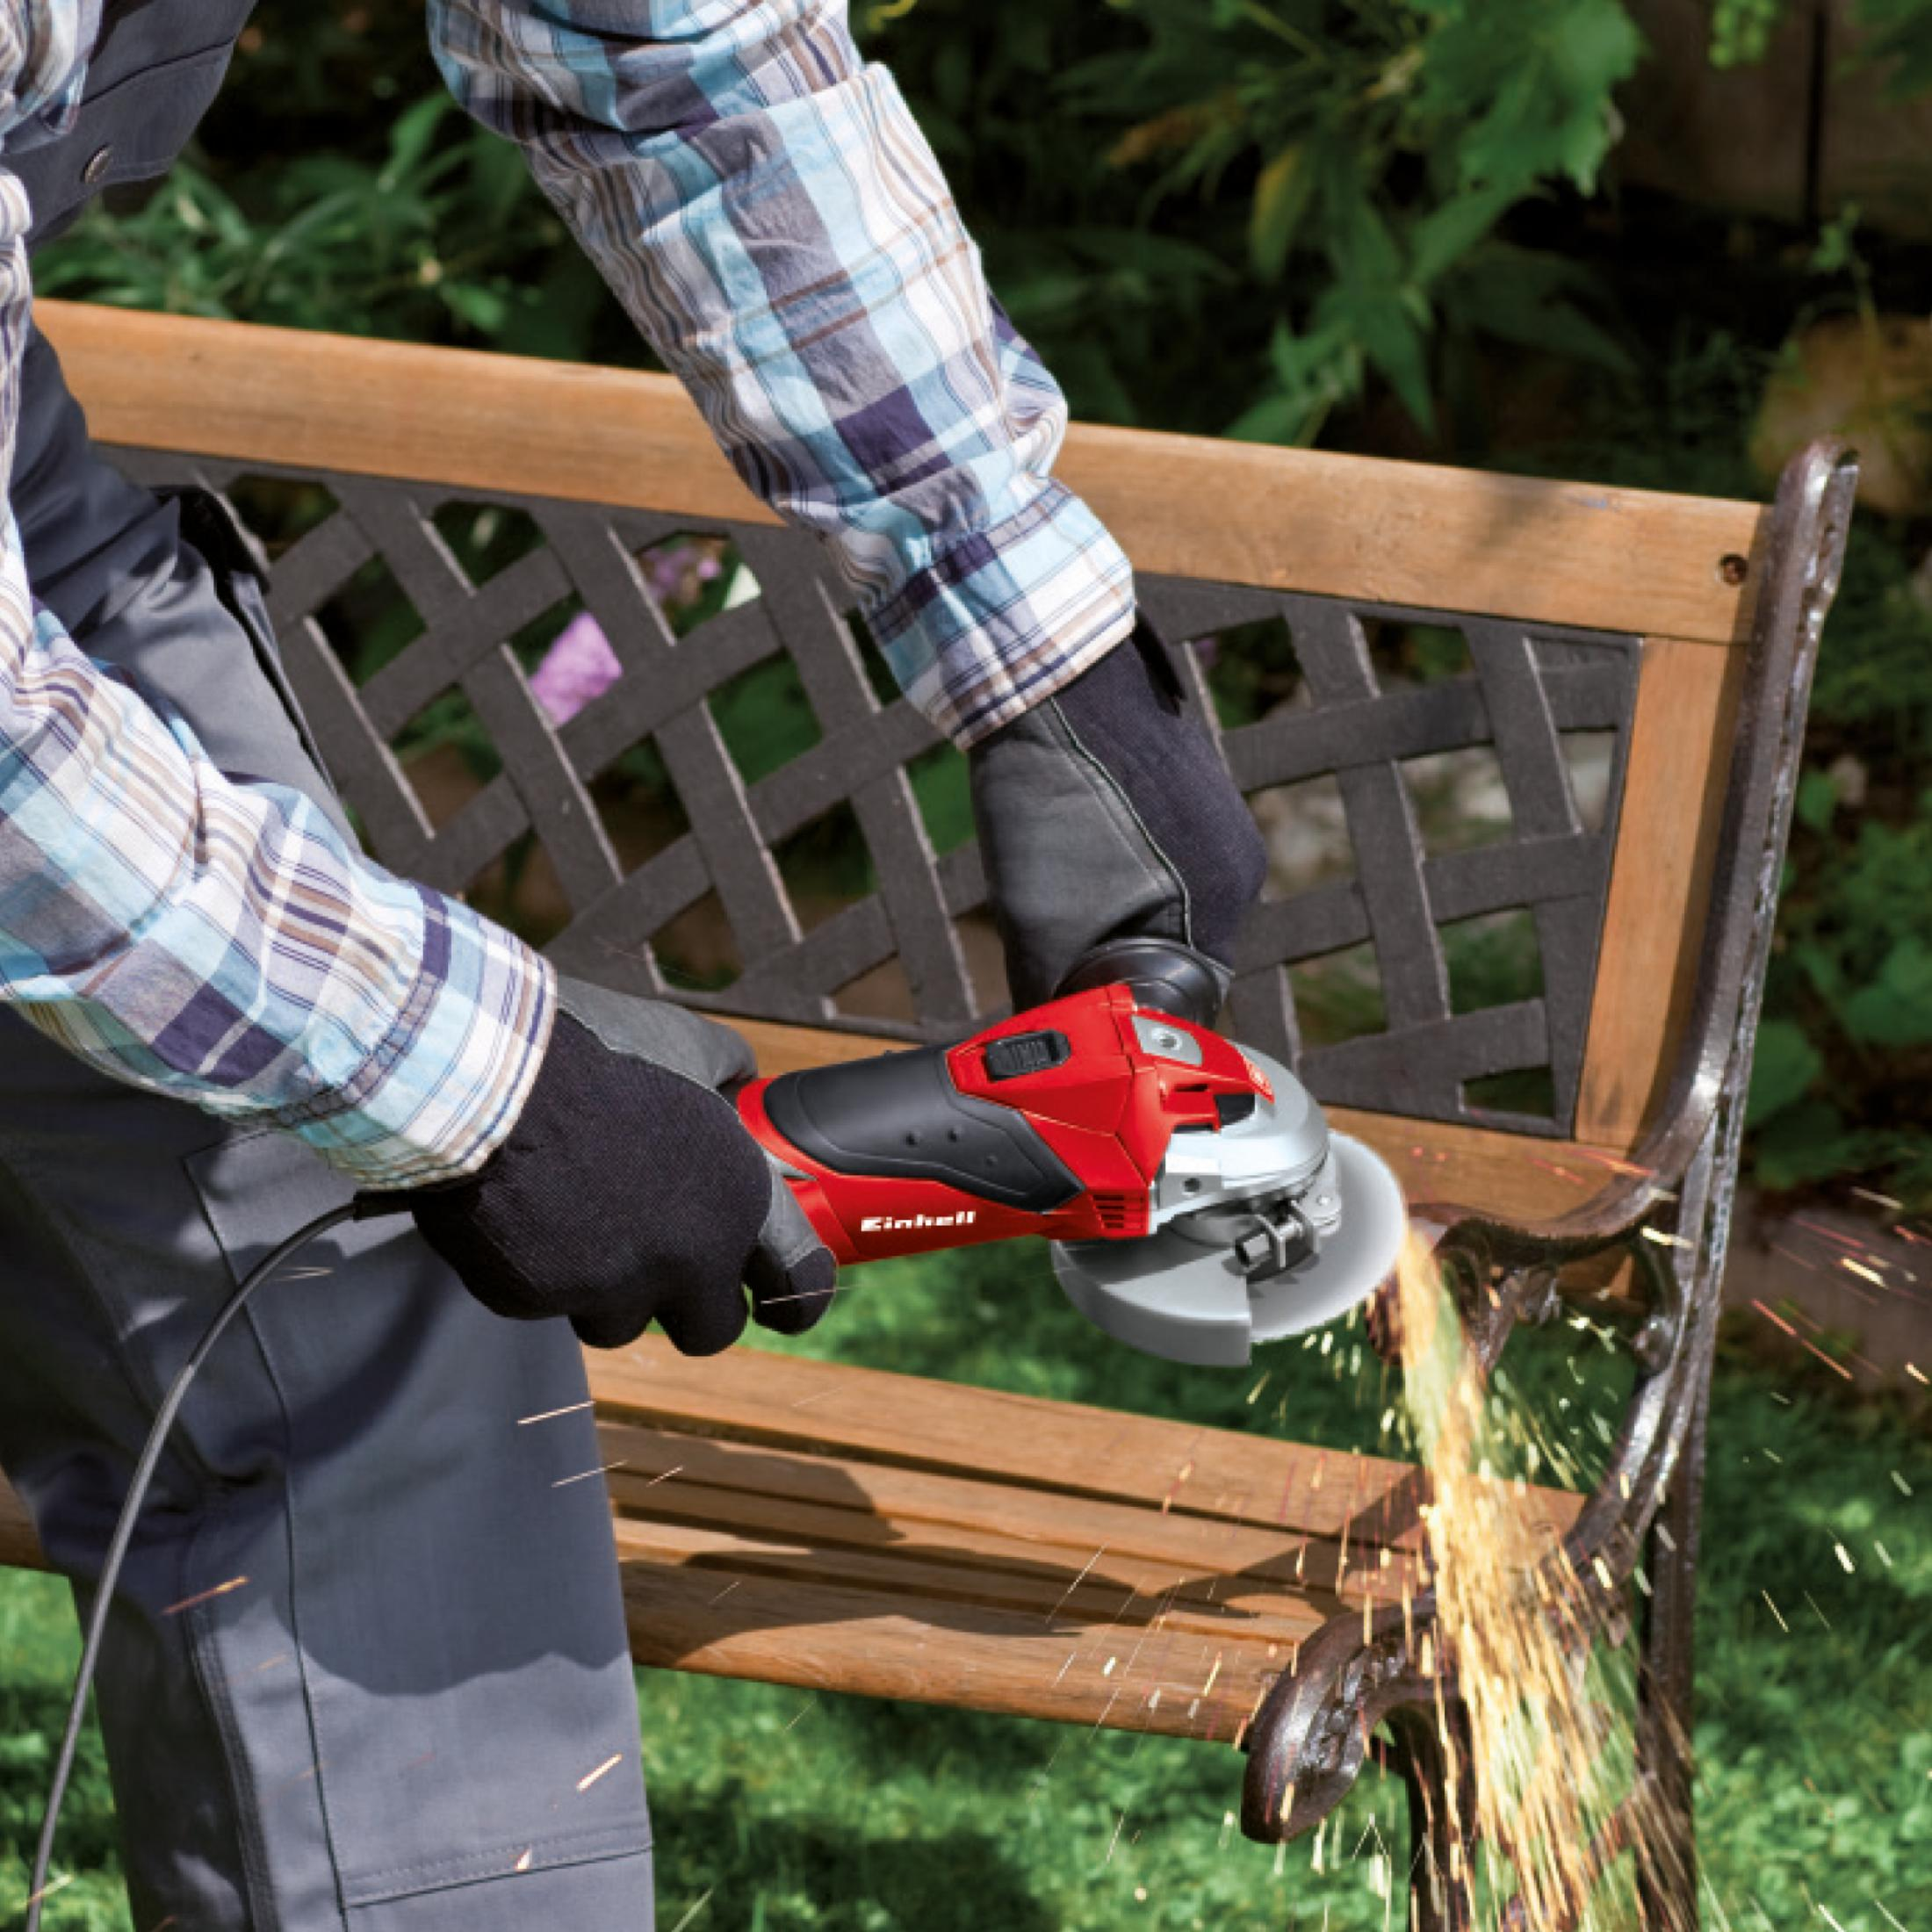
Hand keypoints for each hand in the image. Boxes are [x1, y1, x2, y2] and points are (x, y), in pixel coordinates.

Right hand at [404, 977, 837, 1352]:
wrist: (491, 1074)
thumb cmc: (597, 1051)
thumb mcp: (686, 1042)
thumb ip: (725, 1070)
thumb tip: (741, 1079)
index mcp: (737, 1202)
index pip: (799, 1283)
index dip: (796, 1298)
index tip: (782, 1304)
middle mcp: (685, 1259)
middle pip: (710, 1330)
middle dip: (691, 1305)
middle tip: (665, 1265)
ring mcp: (606, 1288)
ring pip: (617, 1321)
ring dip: (604, 1288)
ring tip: (574, 1216)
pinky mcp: (532, 1300)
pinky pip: (541, 1300)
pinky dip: (534, 1267)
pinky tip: (521, 1209)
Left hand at [967, 620, 1266, 1023]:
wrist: (1047, 675)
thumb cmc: (1047, 794)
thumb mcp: (1036, 917)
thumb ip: (1050, 988)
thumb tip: (1043, 1039)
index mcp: (1220, 898)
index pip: (1185, 987)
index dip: (1128, 1002)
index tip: (1082, 1007)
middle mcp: (1237, 861)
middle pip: (1177, 944)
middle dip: (1117, 955)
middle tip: (1057, 949)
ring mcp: (1219, 819)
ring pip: (1166, 899)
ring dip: (1114, 909)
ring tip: (1058, 883)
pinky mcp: (1193, 787)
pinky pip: (1160, 853)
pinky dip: (1117, 865)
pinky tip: (1071, 842)